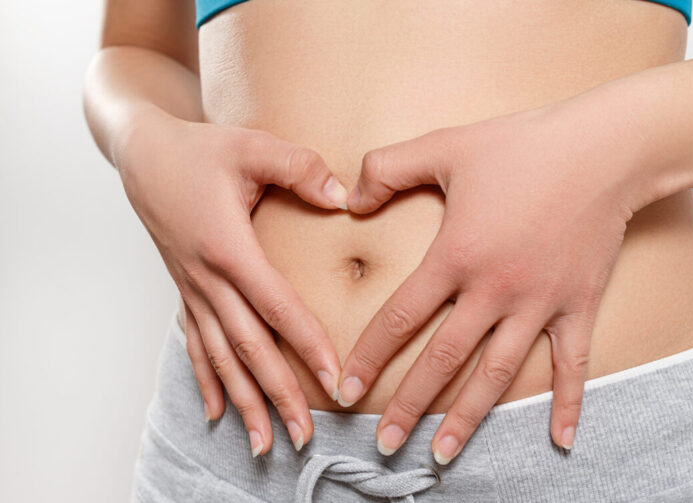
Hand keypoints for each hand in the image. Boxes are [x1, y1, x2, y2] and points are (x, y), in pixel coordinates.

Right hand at [118, 109, 347, 454]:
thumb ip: (300, 168)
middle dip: (278, 394)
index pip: (277, 307)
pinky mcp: (185, 288)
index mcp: (229, 248)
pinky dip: (206, 379)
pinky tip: (216, 412)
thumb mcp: (252, 146)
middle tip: (303, 436)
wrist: (143, 153)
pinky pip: (195, 343)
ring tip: (263, 444)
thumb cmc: (200, 149)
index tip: (333, 380)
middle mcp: (207, 278)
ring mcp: (192, 288)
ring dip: (243, 401)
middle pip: (247, 347)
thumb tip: (345, 197)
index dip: (307, 345)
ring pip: (219, 357)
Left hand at [337, 103, 648, 462]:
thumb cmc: (523, 145)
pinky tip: (561, 440)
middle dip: (408, 404)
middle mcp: (494, 290)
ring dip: (467, 418)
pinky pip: (571, 364)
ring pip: (496, 374)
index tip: (346, 388)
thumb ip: (388, 169)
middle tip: (383, 443)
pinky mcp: (578, 305)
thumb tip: (349, 198)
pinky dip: (568, 403)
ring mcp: (539, 304)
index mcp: (457, 256)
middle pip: (442, 360)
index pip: (401, 317)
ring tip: (442, 454)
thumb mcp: (445, 146)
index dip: (370, 355)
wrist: (604, 148)